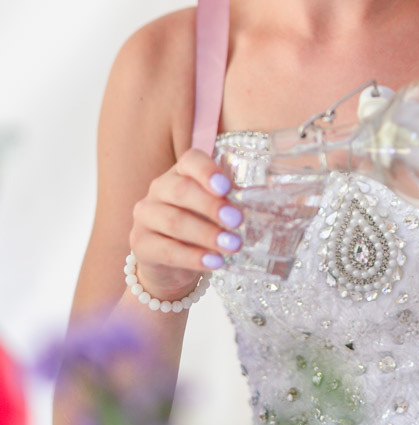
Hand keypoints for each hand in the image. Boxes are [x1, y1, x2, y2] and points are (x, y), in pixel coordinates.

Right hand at [129, 149, 243, 301]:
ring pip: (174, 222)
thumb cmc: (200, 225)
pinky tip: (214, 263)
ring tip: (232, 246)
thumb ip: (233, 203)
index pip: (190, 160)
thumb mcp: (215, 210)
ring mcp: (145, 216)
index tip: (227, 188)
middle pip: (181, 191)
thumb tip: (272, 205)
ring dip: (206, 234)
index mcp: (180, 172)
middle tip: (237, 221)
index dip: (208, 172)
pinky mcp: (140, 244)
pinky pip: (167, 250)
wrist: (168, 262)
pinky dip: (193, 257)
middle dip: (211, 206)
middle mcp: (159, 189)